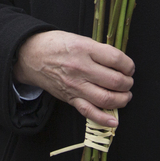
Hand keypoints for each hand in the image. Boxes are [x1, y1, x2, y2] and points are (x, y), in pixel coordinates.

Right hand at [14, 31, 134, 126]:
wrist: (30, 56)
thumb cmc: (55, 45)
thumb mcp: (78, 38)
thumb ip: (98, 50)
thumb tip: (119, 63)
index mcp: (84, 49)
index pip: (116, 60)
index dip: (129, 65)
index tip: (129, 68)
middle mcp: (81, 69)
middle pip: (115, 81)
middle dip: (127, 83)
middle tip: (128, 81)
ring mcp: (75, 86)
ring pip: (106, 99)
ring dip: (122, 99)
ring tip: (125, 96)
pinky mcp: (70, 98)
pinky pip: (89, 112)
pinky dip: (103, 119)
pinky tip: (114, 121)